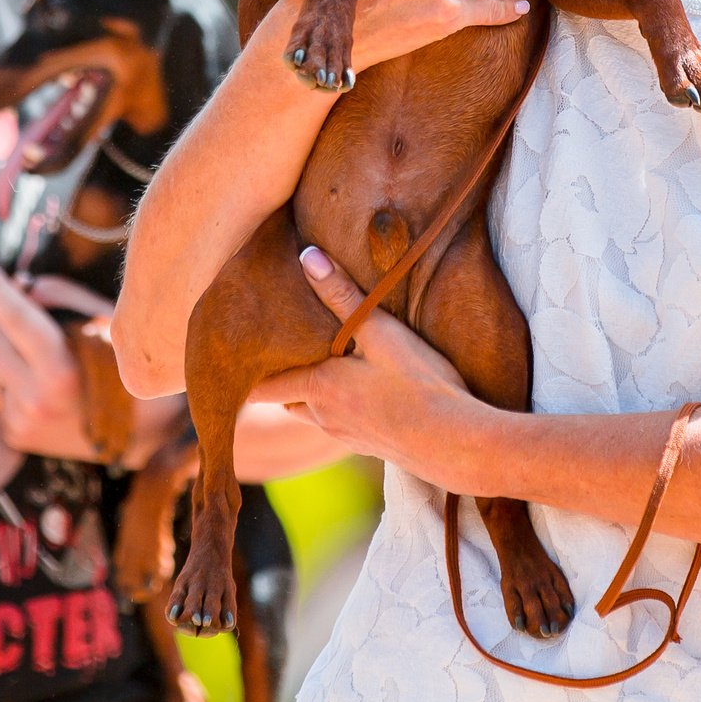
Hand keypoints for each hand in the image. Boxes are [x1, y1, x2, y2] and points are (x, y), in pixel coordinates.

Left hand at [0, 262, 183, 463]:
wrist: (144, 430)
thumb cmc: (125, 367)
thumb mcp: (106, 324)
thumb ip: (63, 298)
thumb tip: (21, 287)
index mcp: (61, 372)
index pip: (17, 320)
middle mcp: (35, 401)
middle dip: (3, 322)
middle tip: (31, 320)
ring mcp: (22, 422)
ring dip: (3, 351)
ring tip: (39, 357)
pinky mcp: (14, 434)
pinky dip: (10, 380)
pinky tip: (40, 386)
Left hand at [250, 245, 480, 483]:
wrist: (454, 441)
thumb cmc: (418, 384)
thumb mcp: (380, 331)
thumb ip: (341, 295)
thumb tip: (307, 256)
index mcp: (318, 388)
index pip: (262, 386)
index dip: (251, 370)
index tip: (246, 351)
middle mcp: (323, 416)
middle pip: (285, 397)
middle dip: (283, 376)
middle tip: (288, 347)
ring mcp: (345, 435)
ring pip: (312, 412)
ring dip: (312, 393)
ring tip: (327, 364)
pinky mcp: (368, 445)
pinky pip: (339, 422)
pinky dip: (339, 405)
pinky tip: (365, 390)